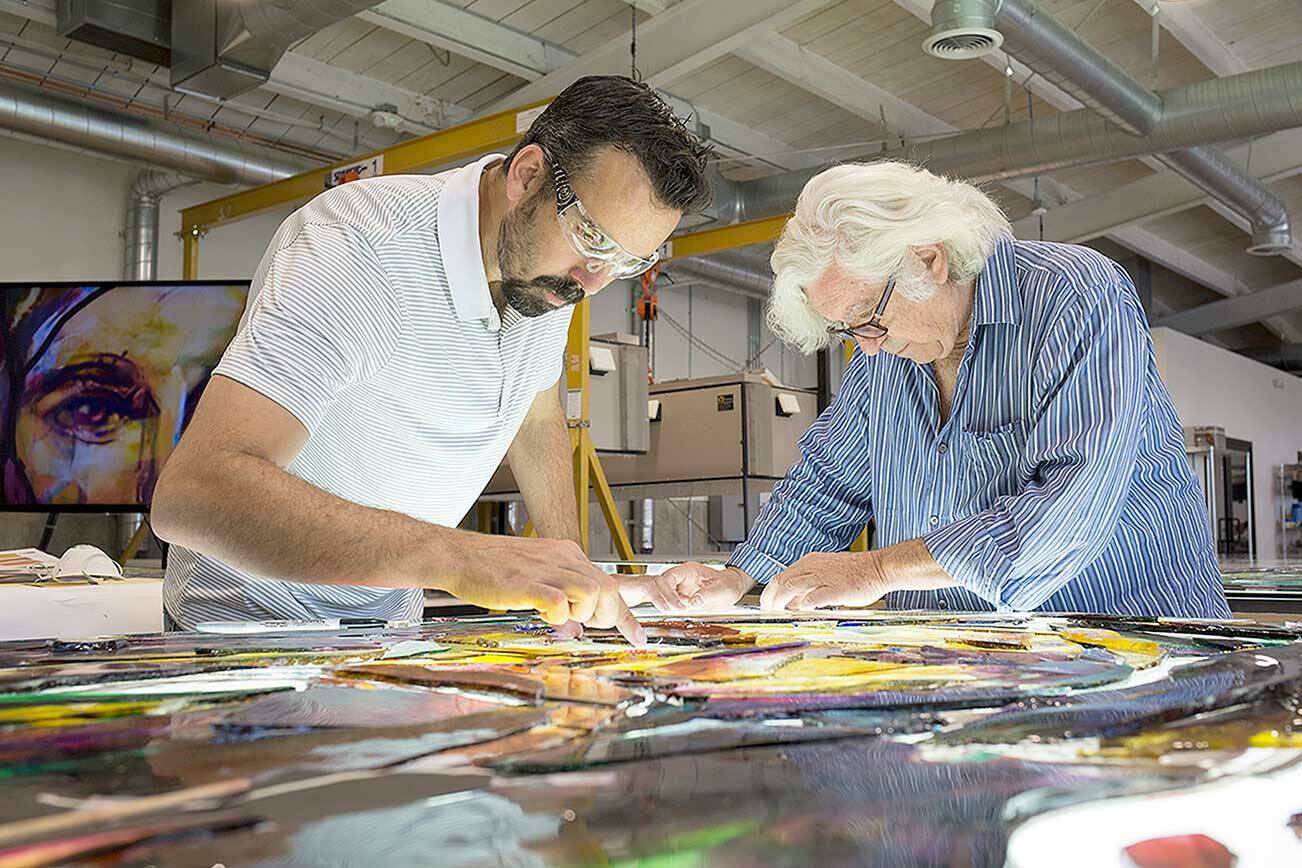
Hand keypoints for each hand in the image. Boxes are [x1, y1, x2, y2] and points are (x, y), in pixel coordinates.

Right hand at [439, 535, 644, 644]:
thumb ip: (559, 591)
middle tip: (588, 625)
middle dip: (608, 615)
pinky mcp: (526, 583)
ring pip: (592, 591)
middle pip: (609, 587)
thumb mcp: (536, 572)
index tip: (638, 636)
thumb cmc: (492, 568)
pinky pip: (558, 601)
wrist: (458, 555)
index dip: (625, 613)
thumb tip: (574, 620)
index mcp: (566, 554)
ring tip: (563, 618)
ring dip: (585, 613)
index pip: (608, 581)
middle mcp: (561, 557)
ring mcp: (544, 569)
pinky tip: (542, 615)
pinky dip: (558, 616)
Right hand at [620, 563, 752, 611]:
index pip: (669, 577)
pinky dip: (675, 611)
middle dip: (666, 600)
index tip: (672, 603)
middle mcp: (682, 579)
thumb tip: (693, 602)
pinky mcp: (683, 599)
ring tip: (679, 613)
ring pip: (666, 597)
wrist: (733, 588)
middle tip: (674, 611)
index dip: (666, 590)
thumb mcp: (721, 589)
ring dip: (670, 606)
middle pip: (663, 587)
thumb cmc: (728, 584)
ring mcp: (681, 589)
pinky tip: (681, 616)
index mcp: (689, 571)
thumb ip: (707, 594)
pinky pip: (673, 604)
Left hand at [759, 551, 891, 610]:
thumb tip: (792, 603)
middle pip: (782, 580)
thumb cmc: (854, 574)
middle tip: (767, 611)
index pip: (781, 576)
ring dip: (781, 601)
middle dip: (771, 597)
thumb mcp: (825, 576)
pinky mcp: (836, 588)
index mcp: (809, 562)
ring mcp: (824, 576)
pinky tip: (801, 611)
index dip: (770, 592)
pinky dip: (805, 604)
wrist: (879, 568)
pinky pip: (815, 596)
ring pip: (793, 586)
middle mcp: (813, 566)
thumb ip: (808, 588)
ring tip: (777, 613)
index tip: (766, 605)